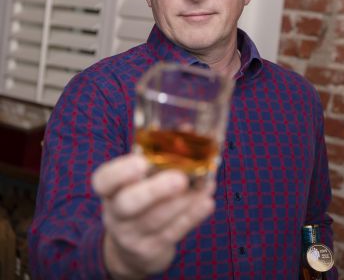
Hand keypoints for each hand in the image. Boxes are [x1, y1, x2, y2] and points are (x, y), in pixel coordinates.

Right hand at [92, 153, 215, 278]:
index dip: (120, 172)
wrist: (132, 247)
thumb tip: (187, 127)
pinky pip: (172, 233)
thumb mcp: (141, 180)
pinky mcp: (151, 249)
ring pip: (155, 219)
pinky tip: (207, 202)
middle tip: (180, 178)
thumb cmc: (142, 199)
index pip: (104, 180)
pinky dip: (192, 216)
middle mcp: (116, 213)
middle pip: (127, 204)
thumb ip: (158, 155)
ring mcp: (131, 234)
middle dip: (155, 190)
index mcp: (110, 190)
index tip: (141, 161)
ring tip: (205, 186)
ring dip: (184, 201)